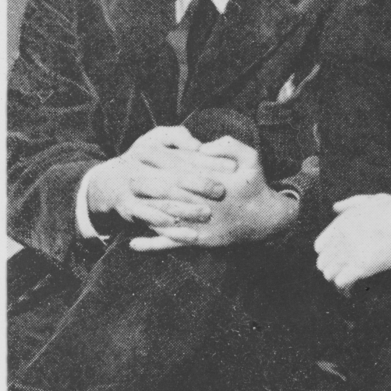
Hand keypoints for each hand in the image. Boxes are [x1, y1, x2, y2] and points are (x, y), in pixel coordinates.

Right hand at [84, 127, 223, 233]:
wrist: (107, 183)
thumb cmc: (146, 158)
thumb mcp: (156, 139)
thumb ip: (177, 136)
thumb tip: (197, 145)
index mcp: (147, 152)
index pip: (181, 158)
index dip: (207, 162)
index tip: (232, 167)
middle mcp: (138, 172)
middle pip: (171, 181)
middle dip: (197, 185)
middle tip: (221, 190)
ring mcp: (133, 195)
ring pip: (162, 205)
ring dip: (185, 211)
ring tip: (207, 213)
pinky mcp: (132, 214)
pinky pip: (151, 224)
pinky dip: (170, 232)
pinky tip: (190, 235)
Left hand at [132, 136, 296, 251]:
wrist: (265, 219)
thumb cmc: (255, 185)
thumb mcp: (251, 158)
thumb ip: (229, 145)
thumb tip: (201, 147)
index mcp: (212, 182)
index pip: (178, 170)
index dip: (158, 162)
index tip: (141, 153)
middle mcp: (202, 204)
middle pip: (166, 193)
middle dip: (145, 185)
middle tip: (127, 178)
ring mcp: (198, 225)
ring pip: (163, 218)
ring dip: (143, 211)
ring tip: (125, 203)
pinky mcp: (199, 241)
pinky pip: (171, 244)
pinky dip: (152, 245)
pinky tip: (133, 244)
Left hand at [313, 193, 390, 290]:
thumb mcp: (371, 200)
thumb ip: (351, 203)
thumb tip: (335, 207)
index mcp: (341, 224)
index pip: (320, 246)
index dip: (328, 254)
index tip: (337, 258)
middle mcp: (341, 239)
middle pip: (323, 262)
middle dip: (331, 268)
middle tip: (342, 272)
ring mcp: (349, 253)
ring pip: (329, 273)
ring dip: (337, 277)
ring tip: (347, 280)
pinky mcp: (360, 267)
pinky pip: (341, 281)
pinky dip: (346, 284)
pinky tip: (353, 283)